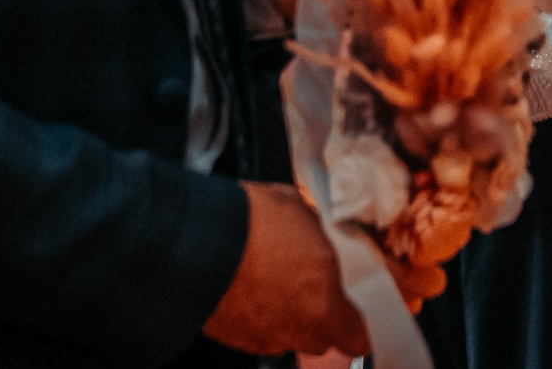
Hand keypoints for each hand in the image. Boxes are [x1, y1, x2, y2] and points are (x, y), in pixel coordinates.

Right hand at [203, 182, 368, 357]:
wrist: (196, 239)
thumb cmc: (253, 224)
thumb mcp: (301, 214)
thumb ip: (316, 239)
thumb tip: (309, 234)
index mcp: (323, 307)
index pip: (354, 337)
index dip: (352, 324)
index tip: (348, 311)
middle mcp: (293, 332)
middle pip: (318, 337)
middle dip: (315, 314)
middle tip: (303, 282)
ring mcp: (259, 338)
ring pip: (283, 333)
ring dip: (281, 312)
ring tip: (266, 277)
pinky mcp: (229, 336)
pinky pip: (252, 329)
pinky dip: (251, 313)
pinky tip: (244, 284)